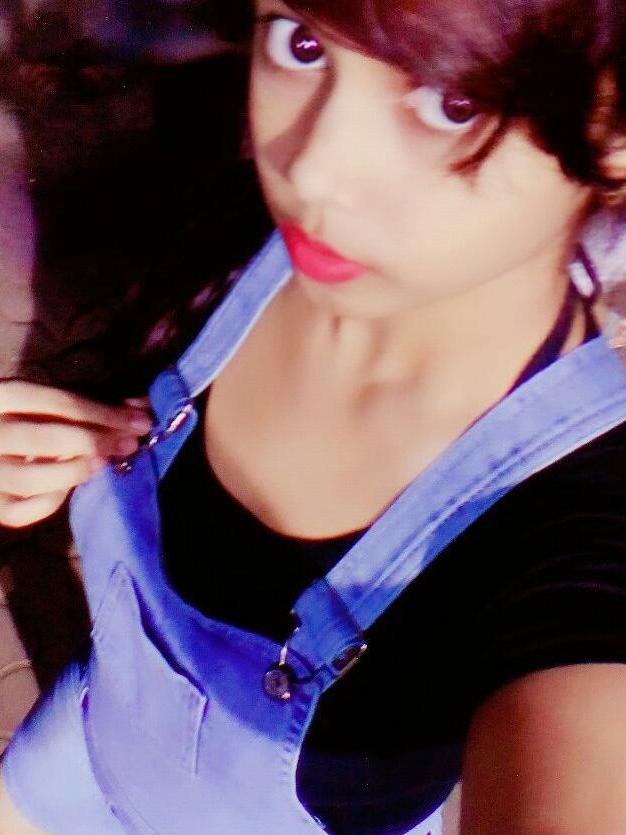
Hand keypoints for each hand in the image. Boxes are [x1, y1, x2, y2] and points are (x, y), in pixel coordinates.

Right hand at [0, 381, 152, 527]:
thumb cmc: (26, 416)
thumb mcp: (47, 401)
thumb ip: (89, 404)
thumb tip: (140, 409)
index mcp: (0, 395)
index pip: (57, 402)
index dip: (104, 413)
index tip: (140, 421)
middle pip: (46, 439)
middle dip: (96, 442)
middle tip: (129, 444)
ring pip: (32, 479)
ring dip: (77, 470)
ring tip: (104, 462)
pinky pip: (24, 511)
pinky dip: (53, 500)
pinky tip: (71, 485)